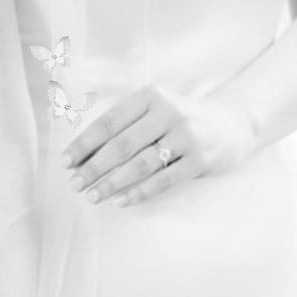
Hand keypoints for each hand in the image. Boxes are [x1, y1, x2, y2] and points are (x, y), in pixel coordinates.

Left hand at [61, 85, 255, 207]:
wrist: (230, 126)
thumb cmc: (180, 121)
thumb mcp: (155, 110)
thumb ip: (126, 126)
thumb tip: (84, 156)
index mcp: (150, 95)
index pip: (109, 121)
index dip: (84, 143)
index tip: (65, 162)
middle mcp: (168, 111)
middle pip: (122, 144)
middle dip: (94, 167)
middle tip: (74, 184)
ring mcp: (186, 135)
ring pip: (141, 163)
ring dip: (113, 182)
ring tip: (92, 196)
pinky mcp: (200, 159)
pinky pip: (164, 180)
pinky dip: (140, 192)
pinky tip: (121, 201)